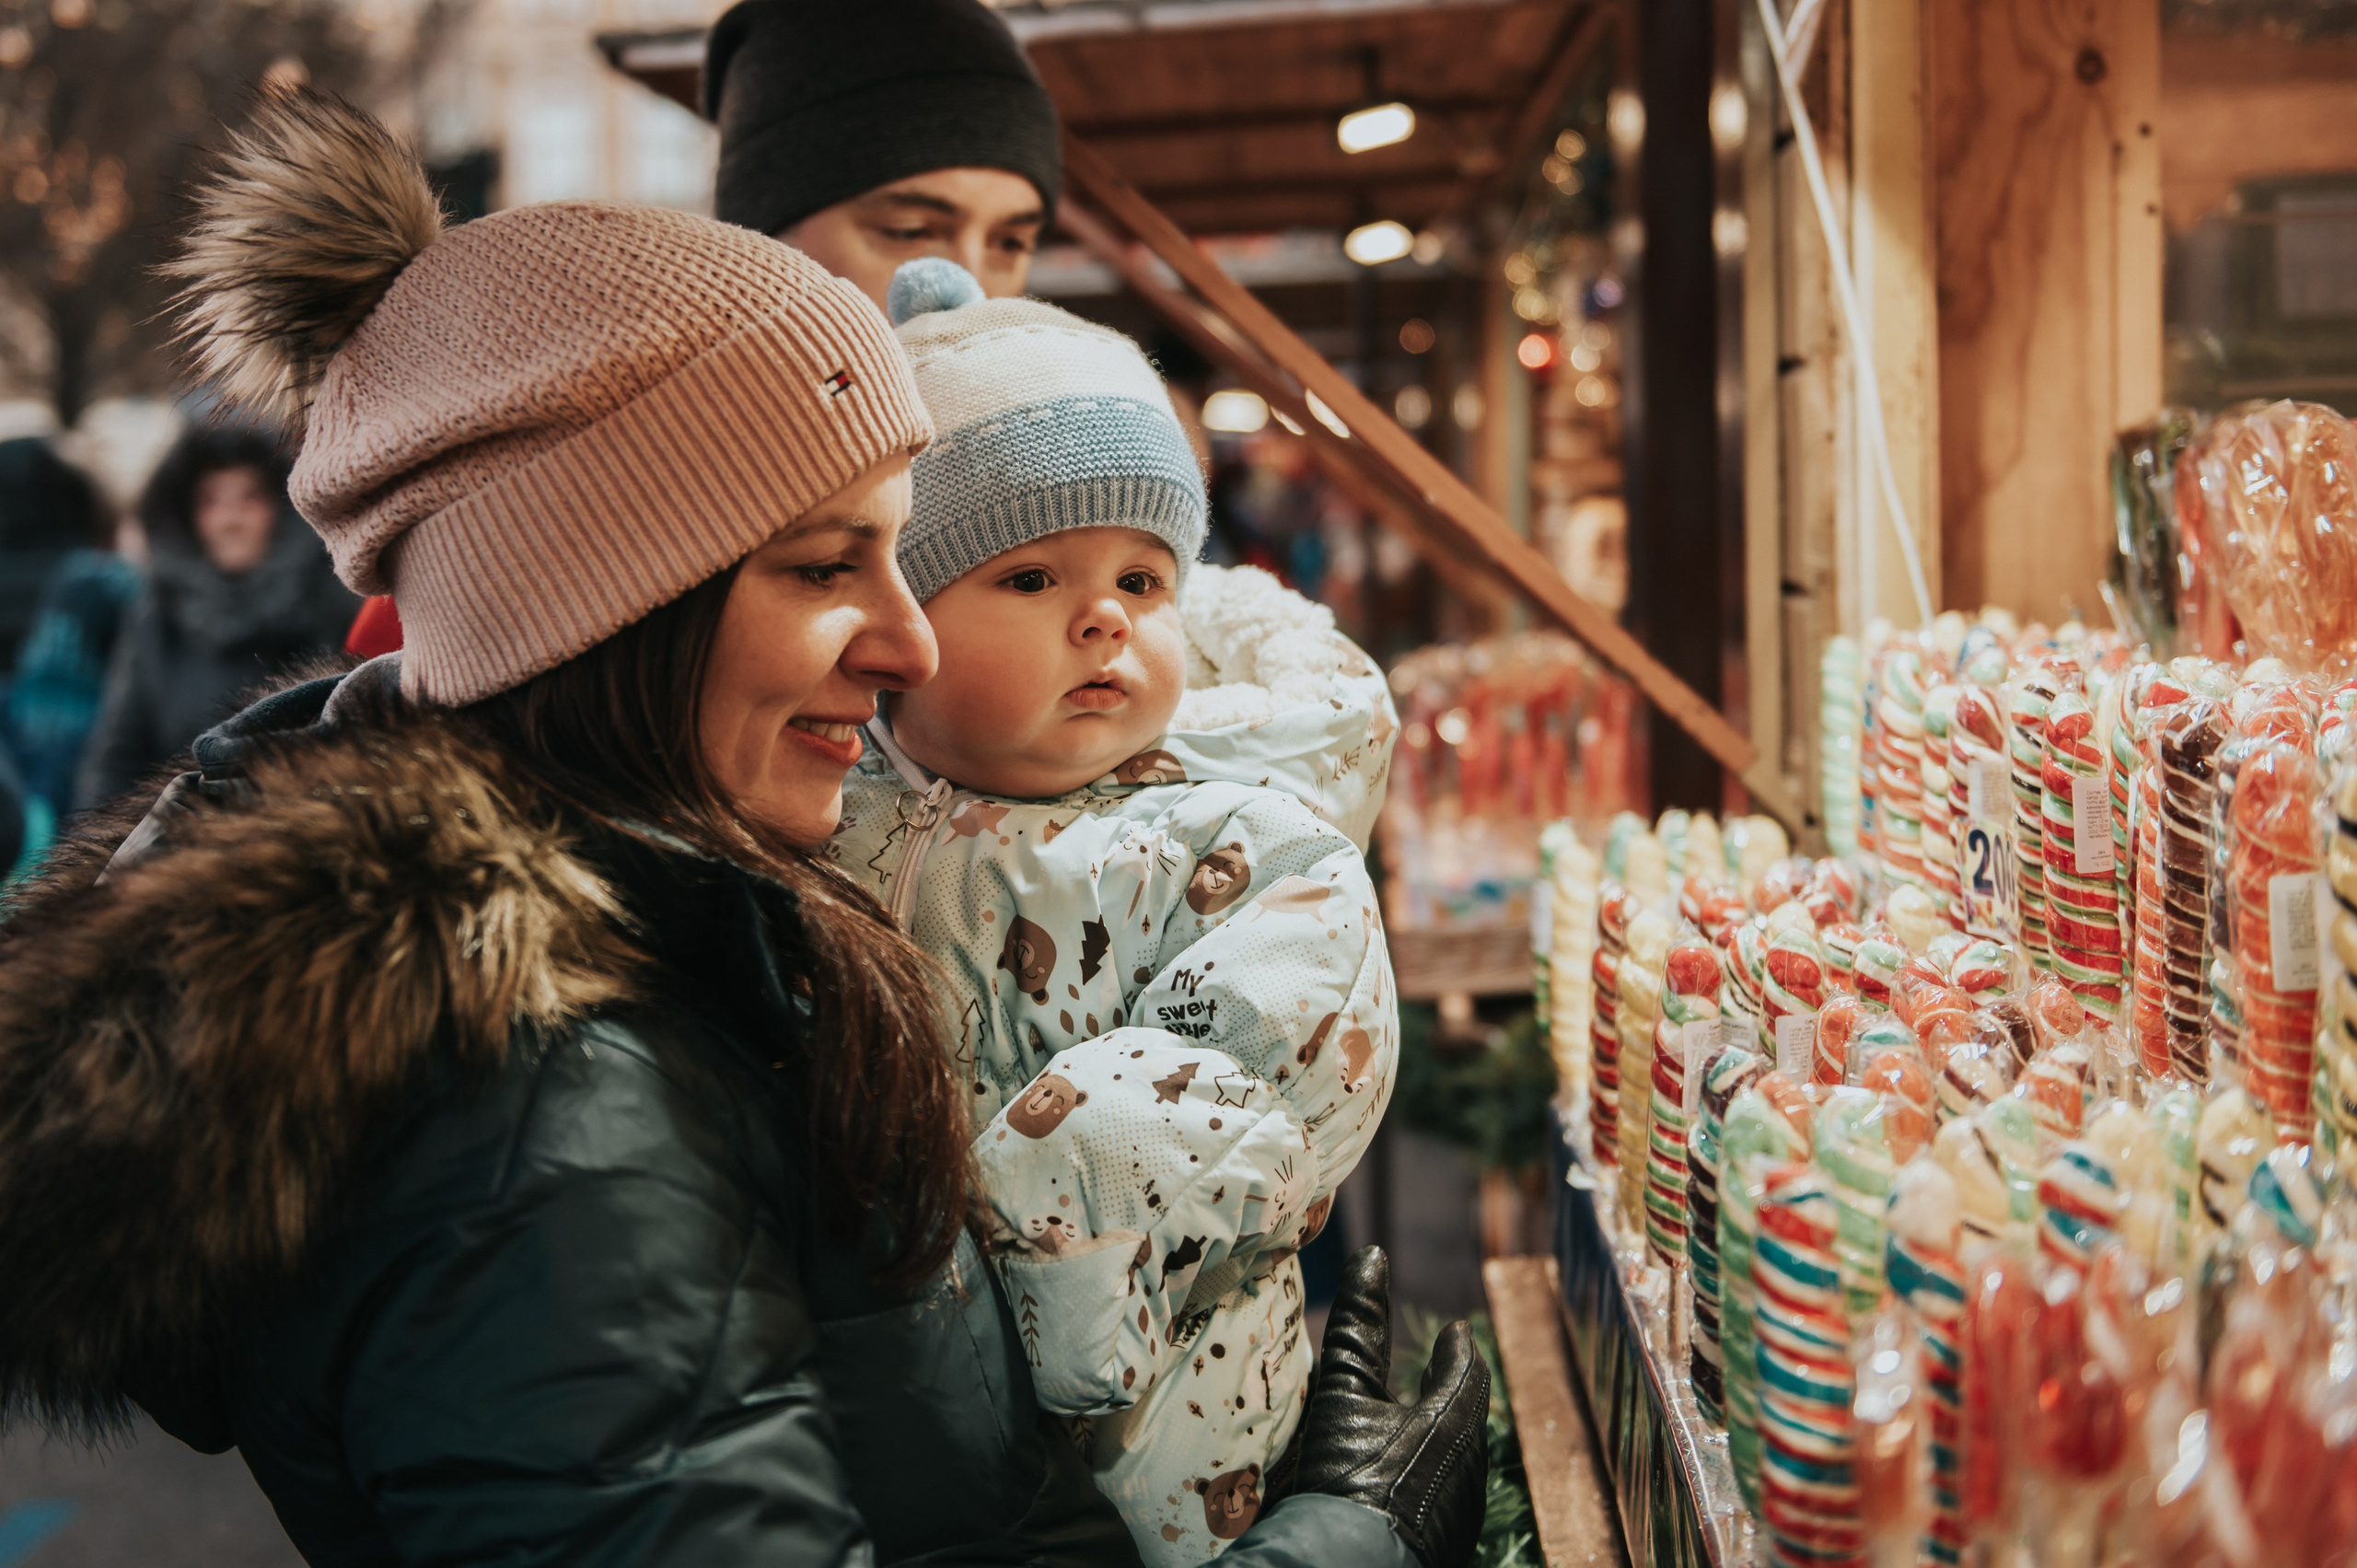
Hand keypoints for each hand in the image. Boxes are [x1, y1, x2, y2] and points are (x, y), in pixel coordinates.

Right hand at [1291, 1246, 1488, 1567]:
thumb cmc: (1348, 1477)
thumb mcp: (1344, 1395)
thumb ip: (1358, 1328)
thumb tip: (1372, 1256)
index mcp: (1454, 1422)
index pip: (1466, 1373)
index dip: (1457, 1351)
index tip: (1456, 1333)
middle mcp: (1469, 1467)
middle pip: (1464, 1419)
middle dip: (1446, 1396)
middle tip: (1430, 1375)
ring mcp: (1460, 1513)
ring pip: (1455, 1463)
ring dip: (1435, 1442)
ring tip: (1407, 1429)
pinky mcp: (1444, 1546)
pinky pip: (1441, 1501)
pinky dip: (1424, 1481)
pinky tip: (1396, 1485)